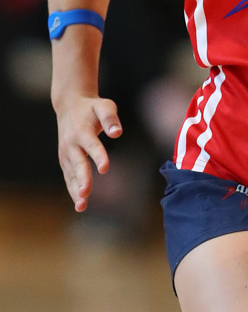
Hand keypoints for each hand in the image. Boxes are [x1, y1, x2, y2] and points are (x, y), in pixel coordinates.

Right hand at [56, 96, 121, 211]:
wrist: (69, 106)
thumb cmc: (91, 107)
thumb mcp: (103, 105)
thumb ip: (110, 118)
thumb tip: (117, 133)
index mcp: (82, 131)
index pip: (92, 145)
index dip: (99, 156)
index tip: (105, 168)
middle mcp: (72, 144)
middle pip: (78, 164)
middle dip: (82, 179)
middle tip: (85, 193)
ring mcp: (66, 154)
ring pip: (71, 174)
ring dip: (75, 190)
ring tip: (81, 206)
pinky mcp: (65, 160)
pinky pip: (69, 177)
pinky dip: (72, 190)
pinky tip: (80, 204)